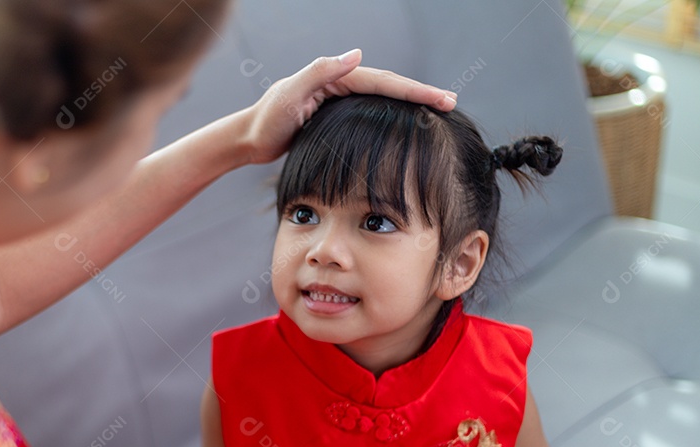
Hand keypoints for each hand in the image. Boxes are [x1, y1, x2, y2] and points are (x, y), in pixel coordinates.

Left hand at [239, 49, 456, 164]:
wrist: (248, 140)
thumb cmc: (266, 120)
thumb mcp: (290, 94)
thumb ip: (319, 71)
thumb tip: (357, 54)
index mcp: (336, 76)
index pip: (383, 81)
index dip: (414, 89)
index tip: (440, 98)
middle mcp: (340, 83)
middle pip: (389, 87)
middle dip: (421, 94)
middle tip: (451, 102)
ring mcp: (339, 99)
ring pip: (383, 99)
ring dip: (410, 104)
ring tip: (438, 111)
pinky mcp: (335, 116)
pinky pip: (371, 113)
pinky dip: (391, 116)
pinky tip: (405, 127)